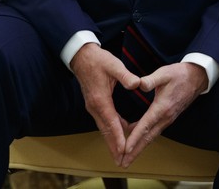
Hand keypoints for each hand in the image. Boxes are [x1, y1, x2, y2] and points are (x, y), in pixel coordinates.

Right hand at [70, 43, 140, 165]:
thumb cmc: (98, 60)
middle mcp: (95, 106)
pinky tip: (120, 132)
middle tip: (121, 161)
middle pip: (105, 131)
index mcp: (100, 99)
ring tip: (121, 153)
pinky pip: (103, 121)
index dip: (118, 137)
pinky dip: (111, 130)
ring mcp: (93, 106)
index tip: (125, 149)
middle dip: (113, 146)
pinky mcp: (94, 104)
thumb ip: (126, 75)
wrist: (81, 56)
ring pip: (103, 127)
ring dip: (112, 140)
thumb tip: (137, 84)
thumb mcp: (114, 64)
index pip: (111, 122)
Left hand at [120, 62, 207, 167]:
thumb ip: (150, 80)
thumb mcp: (164, 73)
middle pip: (148, 138)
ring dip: (138, 148)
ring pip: (151, 137)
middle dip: (134, 151)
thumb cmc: (180, 74)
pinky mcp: (167, 118)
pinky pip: (154, 132)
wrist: (197, 78)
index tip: (125, 149)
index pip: (146, 125)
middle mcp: (165, 117)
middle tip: (122, 163)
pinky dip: (143, 139)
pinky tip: (135, 140)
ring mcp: (167, 119)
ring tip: (126, 158)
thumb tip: (138, 84)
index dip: (134, 138)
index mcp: (162, 107)